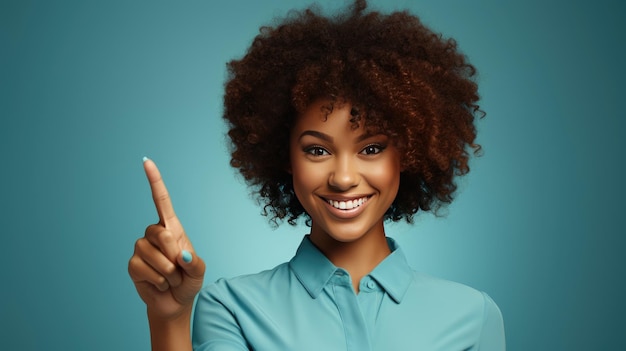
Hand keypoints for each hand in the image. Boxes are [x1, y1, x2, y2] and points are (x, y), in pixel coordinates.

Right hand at [128, 158, 205, 319]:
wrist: (175, 302)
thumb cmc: (188, 281)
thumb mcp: (199, 271)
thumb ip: (195, 264)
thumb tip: (181, 257)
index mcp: (172, 228)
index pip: (161, 200)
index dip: (154, 181)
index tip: (146, 161)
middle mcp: (154, 233)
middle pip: (162, 234)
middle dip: (174, 256)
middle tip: (180, 270)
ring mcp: (141, 248)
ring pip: (153, 255)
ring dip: (168, 273)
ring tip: (170, 279)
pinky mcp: (133, 264)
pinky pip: (144, 269)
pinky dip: (158, 281)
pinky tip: (160, 284)